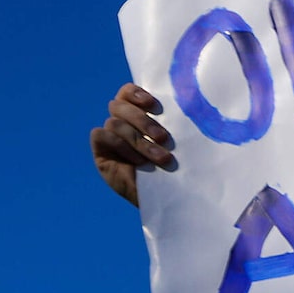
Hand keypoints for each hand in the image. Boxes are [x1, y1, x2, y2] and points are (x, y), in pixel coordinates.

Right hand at [91, 83, 173, 206]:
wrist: (170, 200)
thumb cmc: (177, 171)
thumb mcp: (178, 147)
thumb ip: (176, 126)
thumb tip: (192, 108)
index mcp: (138, 114)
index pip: (127, 92)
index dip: (137, 93)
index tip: (156, 106)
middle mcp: (121, 121)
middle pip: (120, 106)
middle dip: (143, 121)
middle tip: (164, 139)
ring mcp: (110, 136)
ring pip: (115, 122)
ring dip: (139, 141)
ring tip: (161, 159)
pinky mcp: (101, 151)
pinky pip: (101, 135)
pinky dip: (121, 146)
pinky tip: (138, 162)